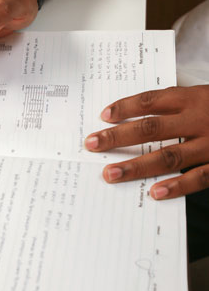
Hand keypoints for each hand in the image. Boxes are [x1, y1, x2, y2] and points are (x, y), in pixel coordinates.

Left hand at [84, 86, 208, 198]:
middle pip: (151, 128)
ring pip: (169, 156)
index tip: (103, 116)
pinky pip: (197, 177)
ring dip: (137, 166)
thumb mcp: (205, 97)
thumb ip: (178, 105)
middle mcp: (198, 120)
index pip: (151, 101)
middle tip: (93, 144)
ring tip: (112, 174)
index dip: (125, 108)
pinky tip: (155, 192)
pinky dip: (176, 186)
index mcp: (193, 99)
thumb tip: (139, 114)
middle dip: (118, 137)